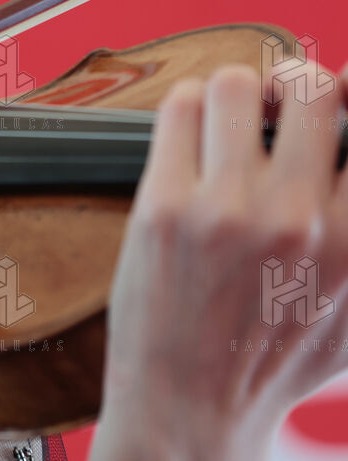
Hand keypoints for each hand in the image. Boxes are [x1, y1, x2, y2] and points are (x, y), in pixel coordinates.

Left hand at [93, 60, 347, 460]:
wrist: (189, 409)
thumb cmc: (270, 359)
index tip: (332, 112)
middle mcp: (301, 220)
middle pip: (314, 90)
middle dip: (295, 89)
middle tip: (277, 109)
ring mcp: (229, 209)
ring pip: (239, 85)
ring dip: (234, 96)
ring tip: (228, 124)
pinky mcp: (164, 205)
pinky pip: (179, 108)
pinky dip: (186, 108)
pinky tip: (190, 135)